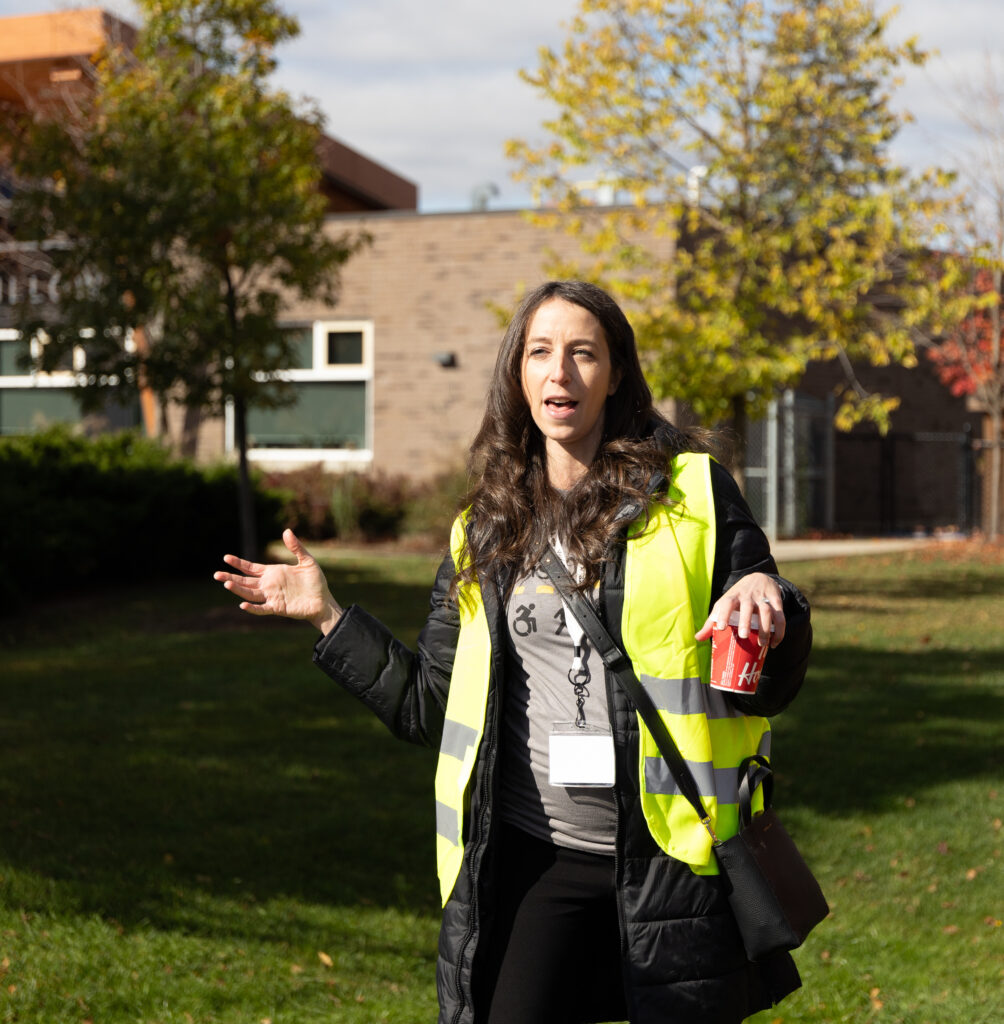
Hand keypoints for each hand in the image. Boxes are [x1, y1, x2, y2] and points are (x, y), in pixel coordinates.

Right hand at [214, 528, 342, 634]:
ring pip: (250, 593)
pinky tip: (243, 604)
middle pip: (245, 581)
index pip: (251, 568)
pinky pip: (262, 608)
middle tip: (216, 574)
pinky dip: (252, 607)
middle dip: (231, 577)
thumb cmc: (316, 582)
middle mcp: (269, 584)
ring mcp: (272, 597)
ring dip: (238, 589)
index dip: (238, 563)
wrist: (323, 601)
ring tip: (226, 584)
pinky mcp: (277, 607)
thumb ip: (296, 548)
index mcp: (273, 572)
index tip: (226, 558)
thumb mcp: (307, 561)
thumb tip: (286, 531)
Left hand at [695, 572, 784, 648]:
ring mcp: (763, 598)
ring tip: (762, 643)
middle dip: (746, 621)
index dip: (722, 614)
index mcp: (732, 596)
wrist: (759, 578)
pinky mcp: (776, 600)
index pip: (726, 603)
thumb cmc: (737, 597)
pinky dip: (779, 630)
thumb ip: (710, 622)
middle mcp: (747, 596)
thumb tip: (697, 638)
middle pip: (747, 606)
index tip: (719, 628)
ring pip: (766, 611)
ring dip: (765, 628)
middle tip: (743, 636)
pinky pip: (780, 616)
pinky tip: (774, 643)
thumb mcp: (723, 604)